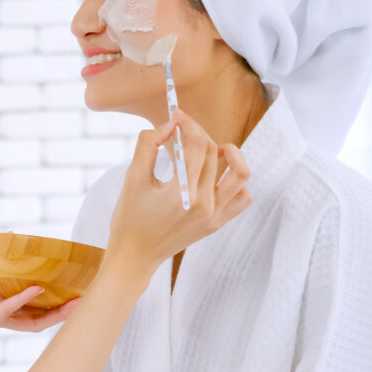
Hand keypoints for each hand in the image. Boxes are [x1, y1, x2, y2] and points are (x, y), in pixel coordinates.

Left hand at [0, 252, 78, 339]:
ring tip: (74, 300)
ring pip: (28, 318)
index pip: (26, 297)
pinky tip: (36, 288)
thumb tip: (6, 239)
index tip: (67, 280)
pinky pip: (6, 312)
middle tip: (83, 295)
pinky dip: (22, 301)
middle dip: (60, 306)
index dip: (47, 290)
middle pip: (35, 312)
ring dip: (52, 310)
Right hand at [105, 109, 252, 294]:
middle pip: (212, 154)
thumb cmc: (129, 219)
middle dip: (198, 134)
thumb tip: (168, 125)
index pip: (196, 145)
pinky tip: (217, 177)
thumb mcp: (132, 178)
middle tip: (181, 130)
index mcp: (183, 193)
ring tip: (217, 149)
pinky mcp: (218, 223)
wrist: (134, 255)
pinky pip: (242, 198)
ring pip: (239, 174)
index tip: (176, 116)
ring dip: (231, 155)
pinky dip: (236, 183)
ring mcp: (215, 215)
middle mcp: (205, 204)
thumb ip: (148, 146)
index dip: (188, 124)